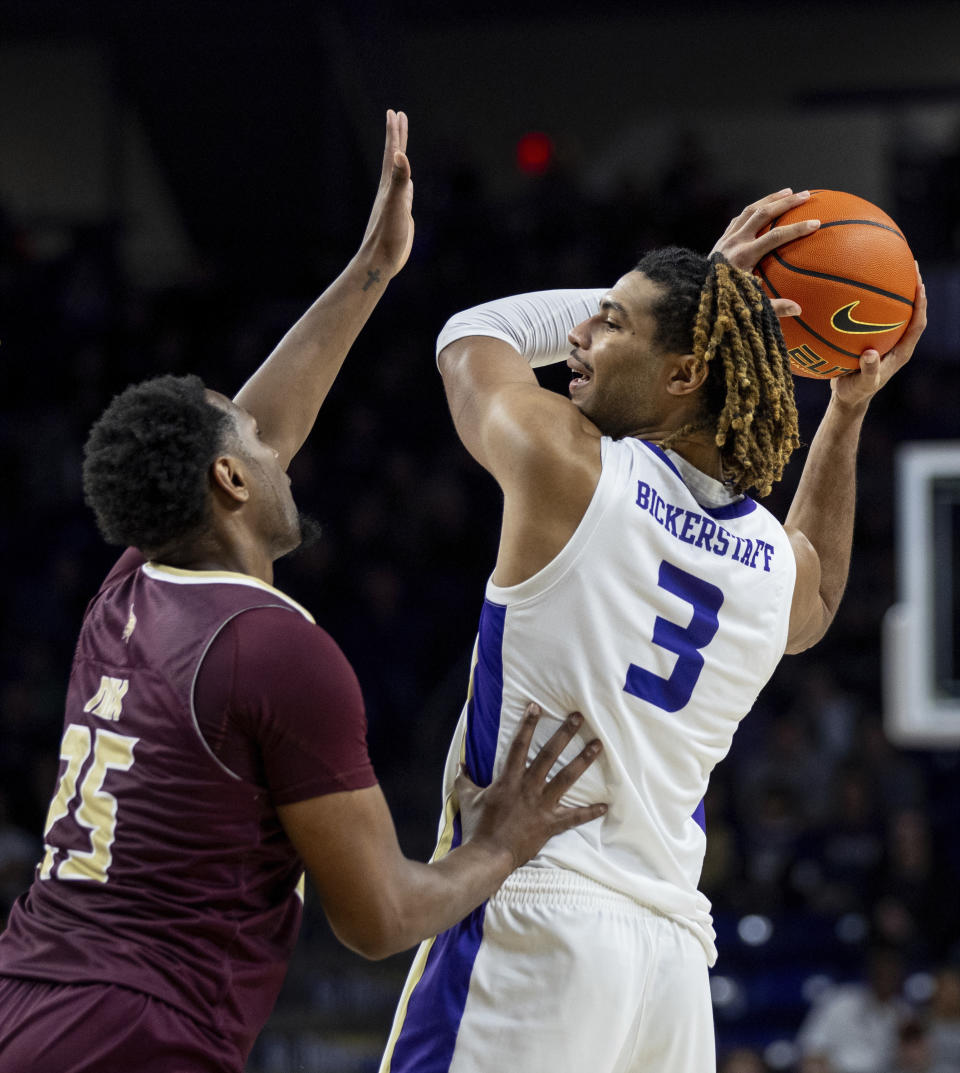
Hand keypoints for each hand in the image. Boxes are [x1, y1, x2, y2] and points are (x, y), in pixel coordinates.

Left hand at [360, 109, 413, 276]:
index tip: (394, 112)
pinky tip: (409, 182)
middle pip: (394, 157)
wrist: (380, 261)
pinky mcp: (400, 215)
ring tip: (402, 145)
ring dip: (400, 156)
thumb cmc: (387, 236)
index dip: (394, 133)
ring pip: (398, 172)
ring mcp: (395, 202)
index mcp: (388, 185)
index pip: (392, 153)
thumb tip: (400, 155)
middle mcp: (390, 190)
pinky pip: (404, 191)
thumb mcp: (396, 205)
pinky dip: (406, 181)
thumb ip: (399, 180)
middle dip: (396, 136)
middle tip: (398, 115)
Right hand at [460, 703, 605, 870]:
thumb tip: (459, 765)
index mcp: (508, 779)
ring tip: (598, 746)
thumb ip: (464, 779)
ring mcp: (542, 805)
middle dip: (564, 734)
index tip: (536, 707)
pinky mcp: (550, 824)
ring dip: (583, 761)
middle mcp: (528, 787)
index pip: (519, 745)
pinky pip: (574, 817)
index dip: (527, 724)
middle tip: (578, 718)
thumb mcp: (468, 799)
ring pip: (567, 778)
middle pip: (549, 755)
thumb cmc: (478, 827)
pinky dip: (590, 812)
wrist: (488, 856)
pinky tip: (604, 805)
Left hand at [710, 188, 820, 317]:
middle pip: (762, 214)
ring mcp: (726, 238)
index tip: (816, 223)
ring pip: (750, 210)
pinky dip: (754, 210)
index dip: (797, 229)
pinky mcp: (721, 239)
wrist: (690, 296)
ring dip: (770, 199)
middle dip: (786, 203)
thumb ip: (772, 308)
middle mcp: (734, 242)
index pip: (775, 236)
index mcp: (743, 257)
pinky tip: (765, 208)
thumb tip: (798, 310)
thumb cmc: (721, 302)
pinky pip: (739, 218)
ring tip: (789, 192)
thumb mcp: (746, 307)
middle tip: (807, 195)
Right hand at [831, 264, 925, 409]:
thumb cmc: (856, 391)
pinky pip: (874, 316)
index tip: (920, 283)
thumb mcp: (862, 384)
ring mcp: (885, 339)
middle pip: (911, 310)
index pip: (917, 323)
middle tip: (910, 264)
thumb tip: (869, 354)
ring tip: (890, 267)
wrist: (848, 397)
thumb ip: (868, 370)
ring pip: (894, 311)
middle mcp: (897, 341)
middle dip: (913, 287)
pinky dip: (870, 301)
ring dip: (895, 290)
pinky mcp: (872, 338)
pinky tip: (857, 287)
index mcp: (901, 351)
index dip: (921, 304)